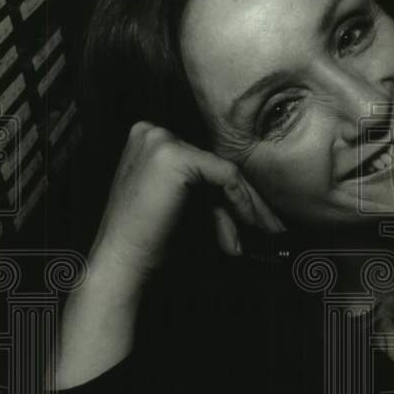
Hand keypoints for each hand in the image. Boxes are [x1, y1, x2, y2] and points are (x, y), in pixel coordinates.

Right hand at [90, 121, 282, 287]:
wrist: (121, 261)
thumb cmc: (148, 238)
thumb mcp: (179, 202)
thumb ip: (204, 186)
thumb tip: (247, 191)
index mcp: (148, 137)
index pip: (205, 160)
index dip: (232, 191)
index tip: (256, 215)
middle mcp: (151, 131)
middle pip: (216, 165)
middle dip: (244, 200)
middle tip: (271, 225)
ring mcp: (161, 140)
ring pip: (225, 171)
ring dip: (248, 206)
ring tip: (267, 231)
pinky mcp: (175, 157)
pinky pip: (227, 178)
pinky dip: (243, 203)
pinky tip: (250, 224)